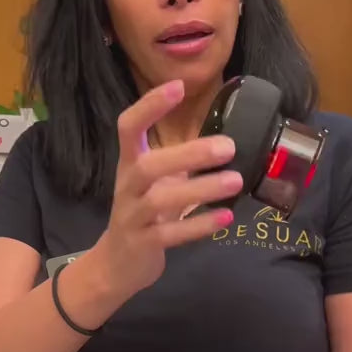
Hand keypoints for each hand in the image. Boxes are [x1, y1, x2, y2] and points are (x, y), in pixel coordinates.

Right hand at [91, 80, 242, 301]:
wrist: (115, 264)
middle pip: (147, 165)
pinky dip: (199, 225)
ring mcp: (132, 217)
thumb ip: (179, 163)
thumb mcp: (154, 183)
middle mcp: (127, 187)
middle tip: (228, 147)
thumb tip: (224, 141)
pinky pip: (171, 234)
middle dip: (187, 154)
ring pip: (160, 200)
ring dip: (200, 189)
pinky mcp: (143, 244)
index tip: (178, 87)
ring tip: (235, 181)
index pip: (128, 127)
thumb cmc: (142, 215)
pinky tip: (226, 218)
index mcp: (129, 164)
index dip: (150, 106)